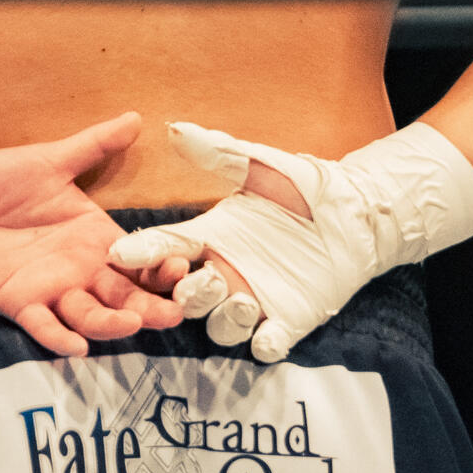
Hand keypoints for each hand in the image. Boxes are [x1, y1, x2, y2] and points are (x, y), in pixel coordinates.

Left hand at [0, 111, 183, 356]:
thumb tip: (135, 118)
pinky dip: (59, 337)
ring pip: (90, 316)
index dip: (162, 265)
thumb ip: (94, 145)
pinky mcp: (20, 303)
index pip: (139, 258)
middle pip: (125, 296)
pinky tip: (75, 346)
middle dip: (151, 306)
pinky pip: (43, 326)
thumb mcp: (51, 160)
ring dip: (111, 324)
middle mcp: (81, 268)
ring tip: (130, 323)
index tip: (182, 266)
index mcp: (95, 236)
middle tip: (174, 312)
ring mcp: (52, 289)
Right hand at [110, 121, 356, 361]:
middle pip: (186, 297)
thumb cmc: (302, 185)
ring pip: (220, 326)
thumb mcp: (259, 165)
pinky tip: (268, 335)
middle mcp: (226, 272)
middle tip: (201, 280)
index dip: (143, 252)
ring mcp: (256, 299)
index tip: (119, 253)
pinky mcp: (289, 319)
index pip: (167, 248)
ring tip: (244, 299)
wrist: (353, 210)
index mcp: (211, 237)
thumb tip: (175, 128)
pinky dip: (264, 344)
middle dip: (186, 295)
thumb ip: (217, 152)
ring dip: (224, 319)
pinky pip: (267, 344)